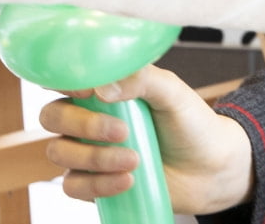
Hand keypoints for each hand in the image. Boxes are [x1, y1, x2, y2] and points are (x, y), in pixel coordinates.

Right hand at [37, 65, 255, 214]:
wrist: (211, 168)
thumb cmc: (191, 123)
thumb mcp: (173, 92)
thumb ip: (141, 78)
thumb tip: (103, 87)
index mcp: (103, 87)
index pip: (63, 77)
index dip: (63, 81)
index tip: (86, 90)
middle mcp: (88, 116)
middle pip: (53, 116)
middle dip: (84, 125)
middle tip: (122, 131)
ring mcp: (88, 150)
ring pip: (60, 152)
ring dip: (95, 158)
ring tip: (135, 160)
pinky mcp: (94, 182)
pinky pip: (73, 186)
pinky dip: (97, 185)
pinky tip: (128, 180)